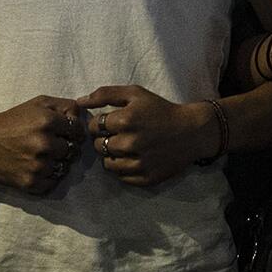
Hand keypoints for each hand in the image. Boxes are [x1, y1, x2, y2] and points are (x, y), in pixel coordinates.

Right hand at [0, 96, 84, 195]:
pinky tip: (36, 167)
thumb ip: (64, 105)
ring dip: (56, 163)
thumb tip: (83, 114)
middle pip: (72, 150)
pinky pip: (52, 182)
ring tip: (41, 156)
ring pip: (63, 167)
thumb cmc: (13, 121)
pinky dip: (47, 177)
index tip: (63, 133)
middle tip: (50, 145)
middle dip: (64, 147)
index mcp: (47, 121)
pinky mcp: (30, 182)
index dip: (72, 132)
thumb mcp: (38, 103)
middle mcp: (44, 144)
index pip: (78, 131)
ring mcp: (38, 165)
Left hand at [78, 85, 213, 187]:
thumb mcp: (135, 93)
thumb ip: (105, 94)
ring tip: (125, 147)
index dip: (99, 124)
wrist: (192, 131)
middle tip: (119, 135)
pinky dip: (124, 169)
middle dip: (104, 140)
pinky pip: (122, 177)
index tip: (110, 123)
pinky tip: (134, 158)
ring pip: (107, 164)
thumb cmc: (161, 109)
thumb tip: (79, 102)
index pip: (93, 127)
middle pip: (99, 147)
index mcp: (126, 120)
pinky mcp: (146, 178)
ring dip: (112, 156)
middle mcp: (130, 143)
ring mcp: (139, 163)